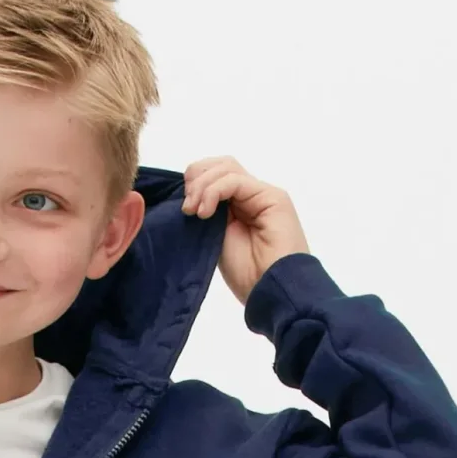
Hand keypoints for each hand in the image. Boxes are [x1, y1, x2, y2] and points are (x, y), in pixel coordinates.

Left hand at [181, 156, 309, 305]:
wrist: (272, 292)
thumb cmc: (248, 276)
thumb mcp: (216, 241)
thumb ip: (208, 216)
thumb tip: (188, 197)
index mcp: (238, 206)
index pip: (215, 175)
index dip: (194, 182)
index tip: (183, 209)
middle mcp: (252, 196)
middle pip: (220, 165)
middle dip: (196, 179)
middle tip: (187, 208)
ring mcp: (263, 195)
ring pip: (227, 167)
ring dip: (203, 185)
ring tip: (195, 212)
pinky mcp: (273, 197)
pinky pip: (235, 180)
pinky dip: (214, 191)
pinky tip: (205, 212)